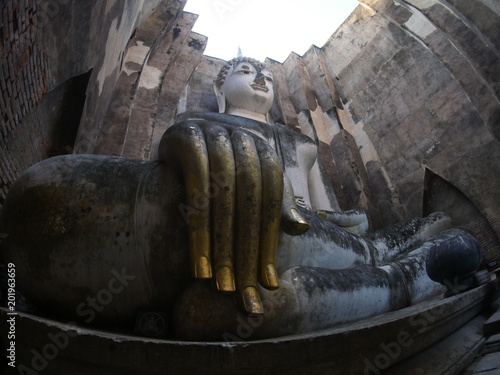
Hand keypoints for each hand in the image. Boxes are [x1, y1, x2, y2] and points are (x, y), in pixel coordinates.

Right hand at [159, 120, 308, 314]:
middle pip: (250, 201)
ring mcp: (216, 135)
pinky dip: (199, 228)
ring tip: (222, 284)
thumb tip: (302, 229)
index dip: (270, 242)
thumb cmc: (219, 167)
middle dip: (247, 249)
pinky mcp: (188, 137)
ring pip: (224, 197)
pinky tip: (199, 262)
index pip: (273, 201)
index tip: (267, 283)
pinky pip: (196, 188)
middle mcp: (244, 139)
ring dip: (222, 245)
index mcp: (264, 150)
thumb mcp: (249, 186)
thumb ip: (274, 204)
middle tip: (242, 290)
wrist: (181, 136)